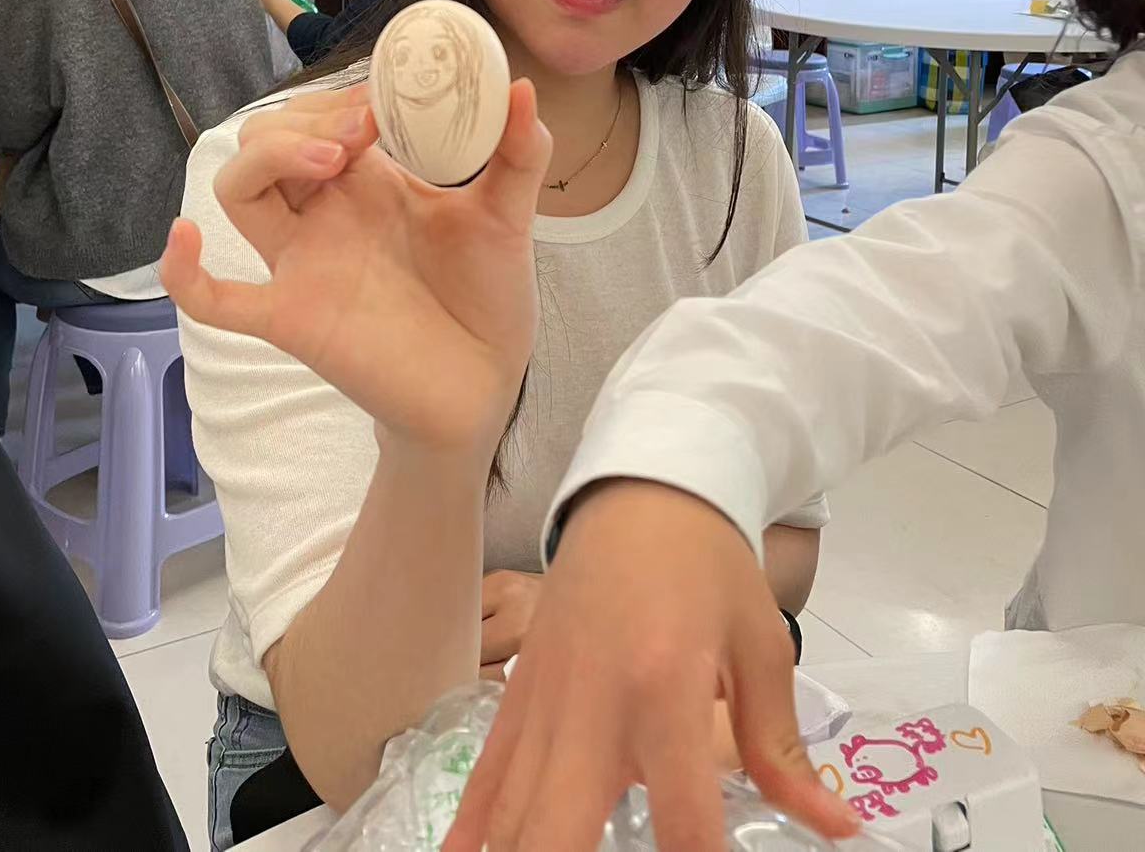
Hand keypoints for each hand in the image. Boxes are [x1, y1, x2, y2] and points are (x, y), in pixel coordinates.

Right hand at [161, 79, 551, 458]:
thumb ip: (518, 153)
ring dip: (267, 159)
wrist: (486, 386)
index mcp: (369, 181)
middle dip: (305, 119)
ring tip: (325, 160)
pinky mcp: (293, 318)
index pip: (320, 115)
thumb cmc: (487, 297)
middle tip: (362, 131)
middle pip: (267, 139)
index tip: (384, 103)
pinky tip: (184, 239)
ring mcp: (304, 264)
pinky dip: (186, 273)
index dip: (341, 97)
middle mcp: (326, 215)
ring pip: (238, 192)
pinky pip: (216, 301)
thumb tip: (523, 86)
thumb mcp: (508, 215)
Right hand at [445, 481, 858, 851]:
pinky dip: (472, 827)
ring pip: (512, 814)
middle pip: (559, 830)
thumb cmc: (709, 566)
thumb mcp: (760, 645)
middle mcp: (595, 705)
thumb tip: (837, 830)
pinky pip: (487, 774)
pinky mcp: (519, 691)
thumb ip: (781, 748)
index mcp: (668, 690)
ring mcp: (545, 701)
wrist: (639, 492)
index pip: (684, 822)